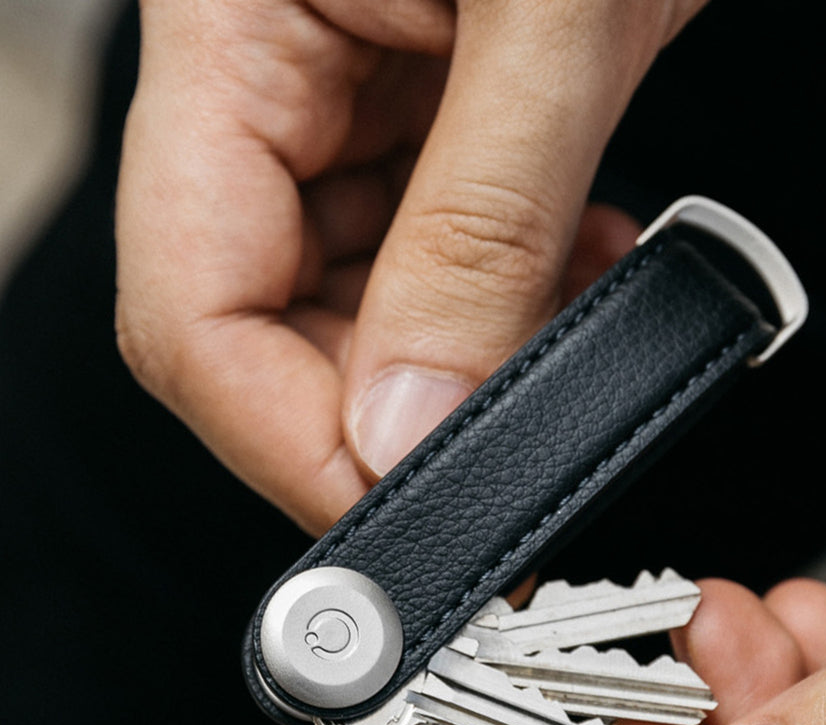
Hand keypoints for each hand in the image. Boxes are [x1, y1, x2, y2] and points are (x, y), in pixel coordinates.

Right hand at [115, 0, 704, 535]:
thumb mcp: (555, 18)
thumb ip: (477, 233)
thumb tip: (407, 424)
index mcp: (231, 38)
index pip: (193, 313)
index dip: (286, 443)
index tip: (399, 518)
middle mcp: (271, 90)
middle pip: (268, 333)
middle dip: (390, 414)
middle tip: (503, 451)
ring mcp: (348, 116)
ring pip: (360, 314)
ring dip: (467, 356)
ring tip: (567, 314)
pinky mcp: (426, 132)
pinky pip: (435, 266)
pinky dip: (507, 302)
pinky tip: (578, 265)